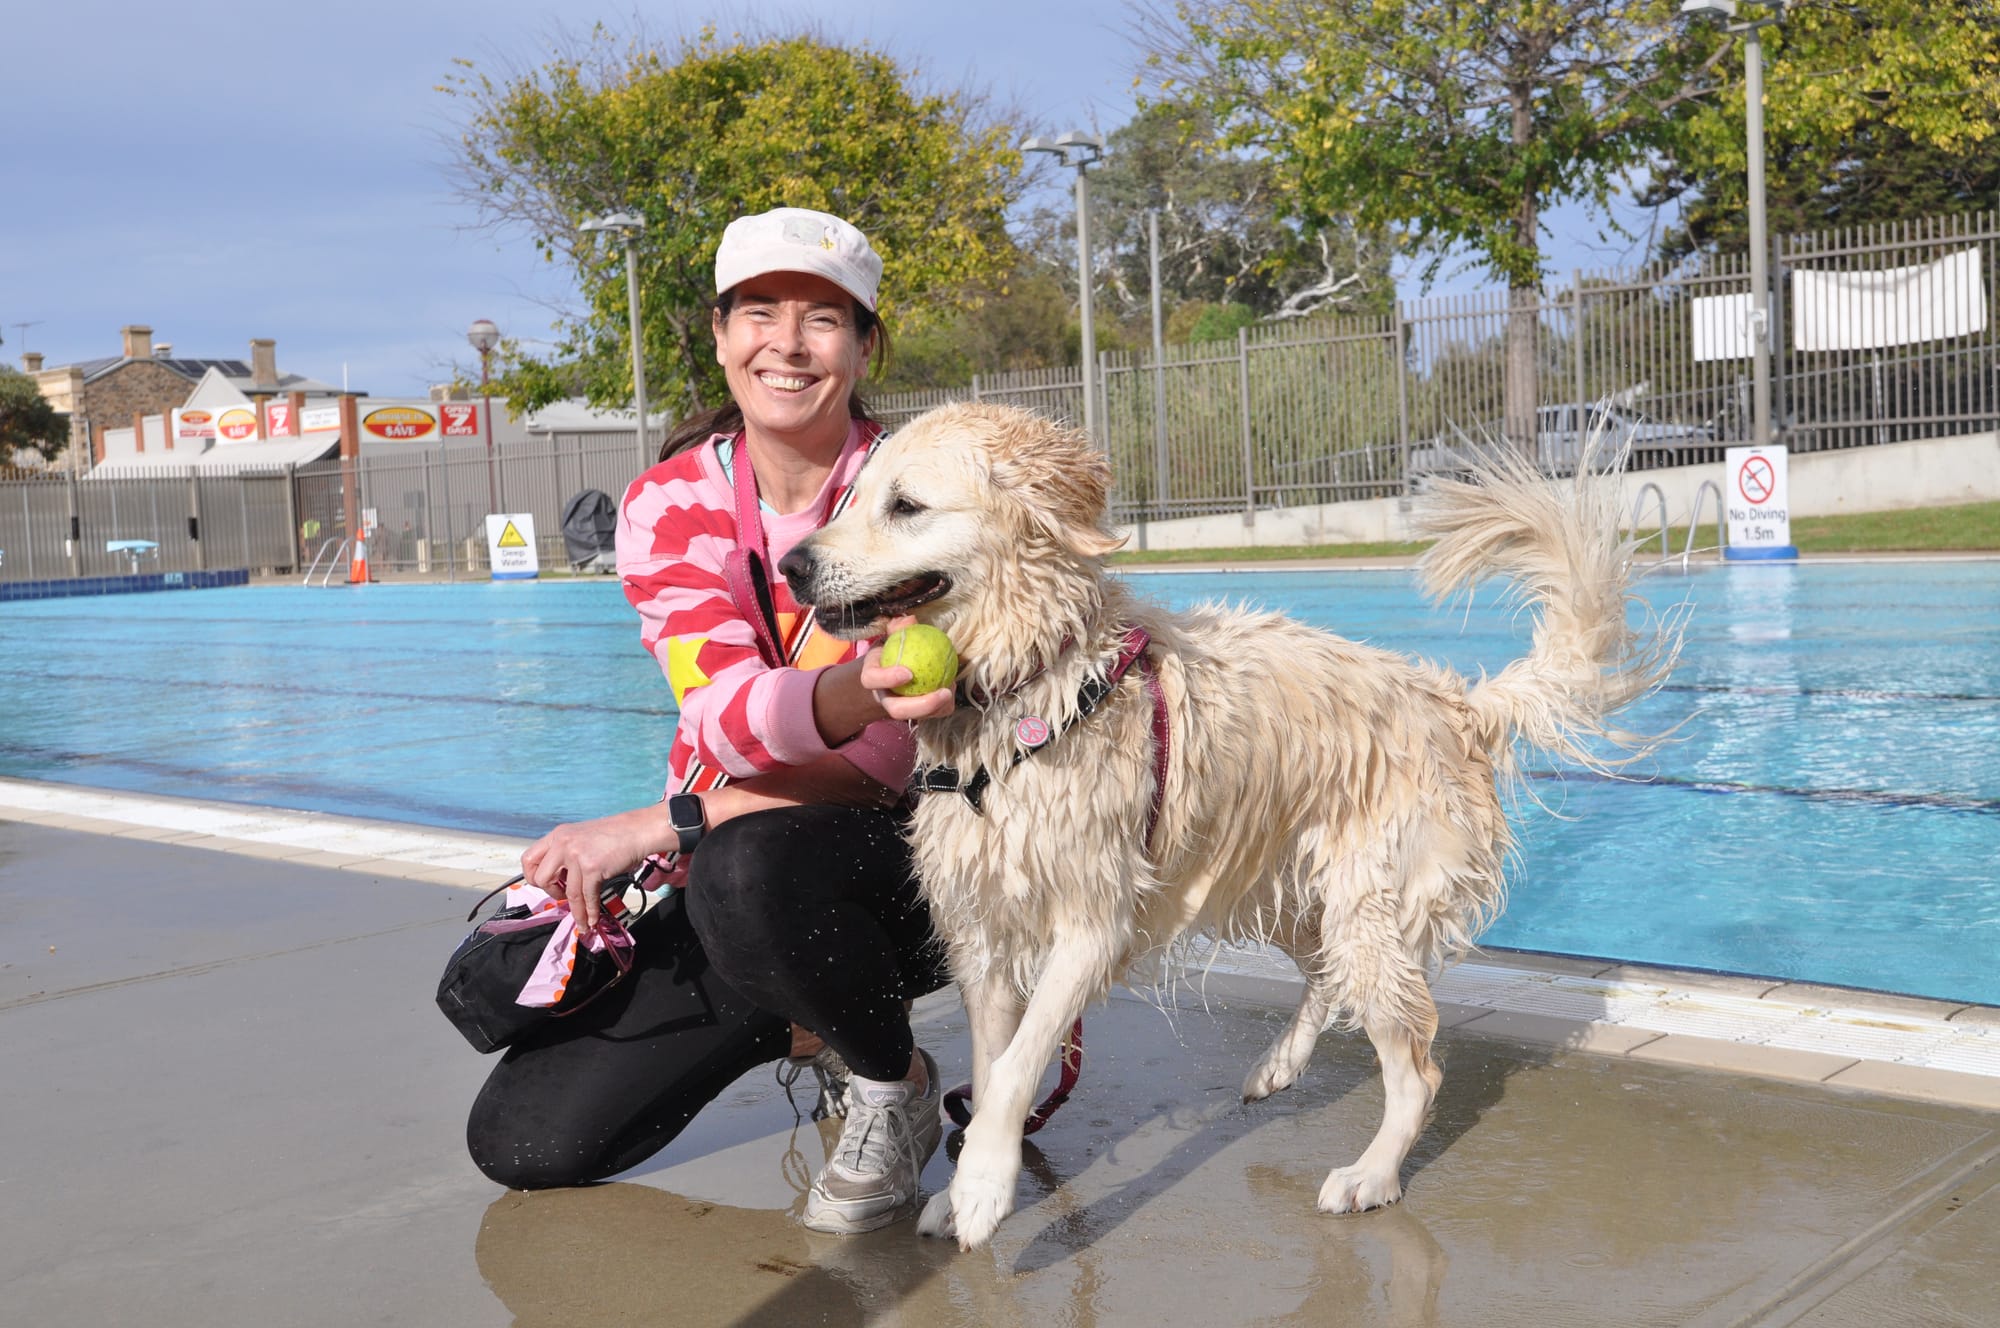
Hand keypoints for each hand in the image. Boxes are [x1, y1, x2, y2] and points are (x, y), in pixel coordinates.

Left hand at [519, 805, 669, 929]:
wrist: (637, 831)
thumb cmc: (614, 835)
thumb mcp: (580, 837)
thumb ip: (566, 854)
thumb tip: (558, 880)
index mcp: (557, 836)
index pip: (528, 859)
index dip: (533, 878)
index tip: (547, 886)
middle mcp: (562, 843)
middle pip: (540, 878)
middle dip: (551, 893)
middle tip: (564, 896)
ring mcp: (577, 855)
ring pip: (567, 893)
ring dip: (576, 912)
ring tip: (582, 922)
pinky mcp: (592, 867)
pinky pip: (586, 896)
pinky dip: (590, 911)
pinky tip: (593, 919)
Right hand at [859, 614, 956, 722]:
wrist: (891, 671)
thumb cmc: (892, 650)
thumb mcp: (892, 637)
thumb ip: (898, 628)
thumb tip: (910, 620)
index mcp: (872, 677)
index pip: (872, 680)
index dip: (887, 678)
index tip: (908, 673)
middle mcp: (884, 697)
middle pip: (897, 710)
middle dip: (921, 706)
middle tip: (943, 693)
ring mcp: (900, 708)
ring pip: (916, 716)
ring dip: (937, 707)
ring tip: (951, 690)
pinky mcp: (916, 713)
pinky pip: (931, 713)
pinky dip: (944, 704)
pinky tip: (953, 686)